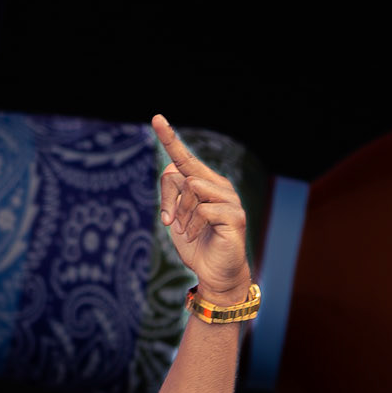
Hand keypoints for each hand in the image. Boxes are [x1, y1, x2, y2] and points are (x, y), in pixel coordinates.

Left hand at [154, 115, 251, 303]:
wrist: (214, 274)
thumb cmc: (195, 244)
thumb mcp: (175, 217)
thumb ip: (172, 194)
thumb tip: (171, 174)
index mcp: (204, 183)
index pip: (184, 158)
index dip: (170, 138)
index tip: (156, 118)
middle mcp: (219, 186)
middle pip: (181, 172)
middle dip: (168, 198)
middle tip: (168, 221)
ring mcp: (230, 200)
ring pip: (193, 187)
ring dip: (182, 213)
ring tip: (186, 230)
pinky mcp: (235, 216)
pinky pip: (204, 209)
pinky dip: (192, 225)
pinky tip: (194, 236)